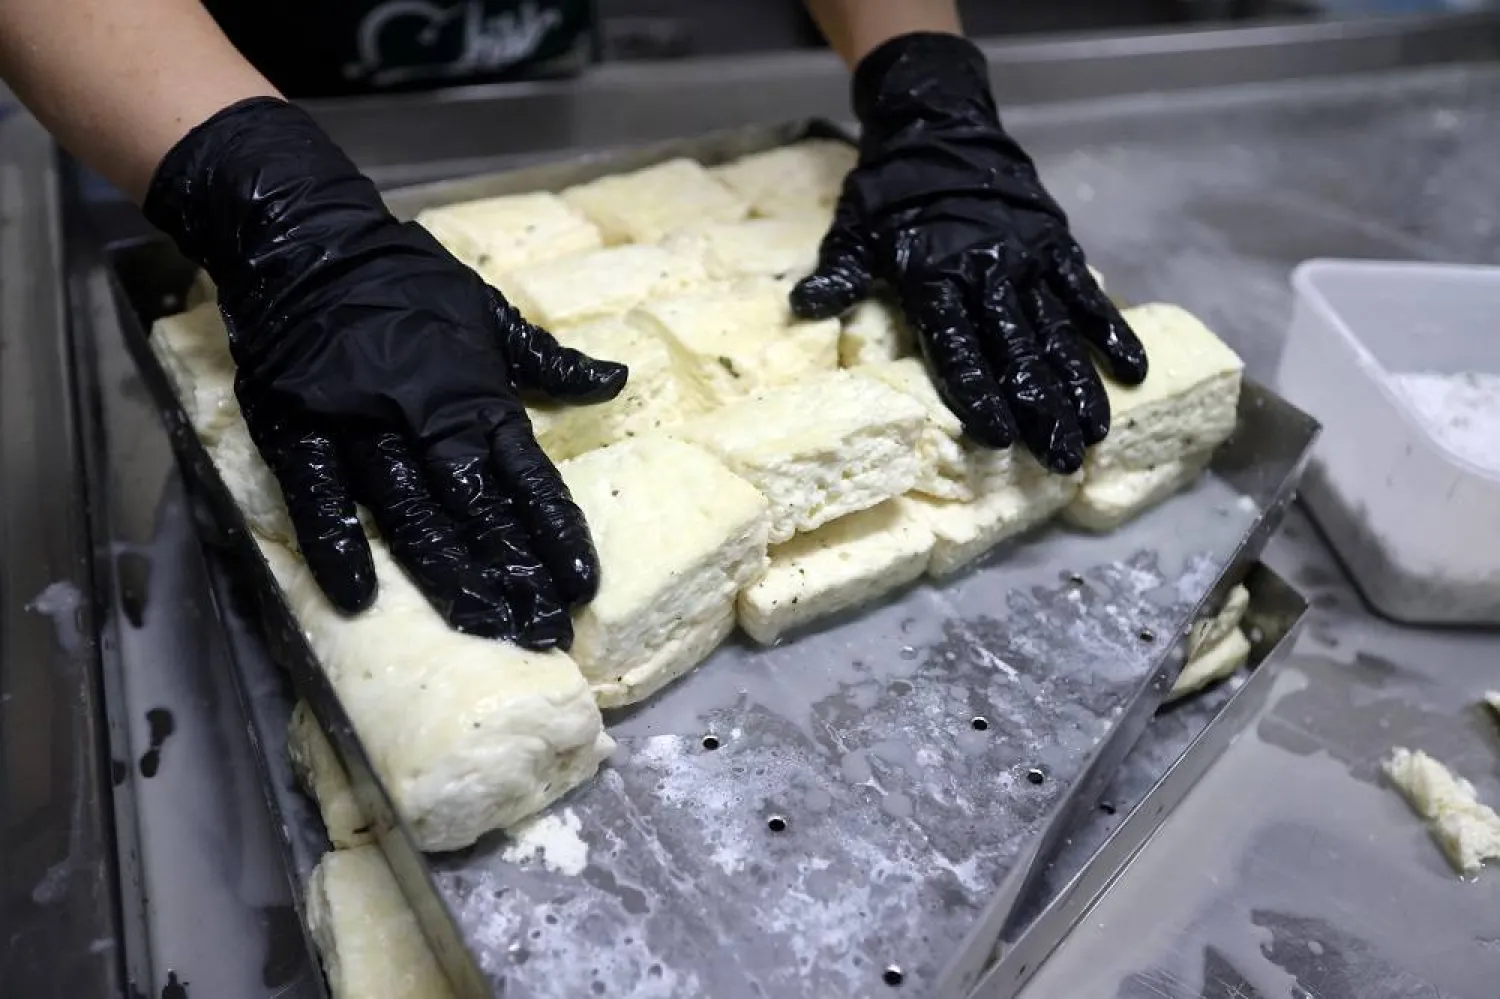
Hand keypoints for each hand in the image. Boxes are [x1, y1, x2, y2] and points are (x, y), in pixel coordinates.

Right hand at [145, 98, 625, 649]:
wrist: (308, 237)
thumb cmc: (406, 280)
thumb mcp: (489, 311)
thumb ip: (547, 360)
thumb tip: (615, 380)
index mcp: (475, 393)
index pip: (528, 476)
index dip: (555, 532)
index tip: (582, 584)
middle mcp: (423, 416)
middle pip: (475, 509)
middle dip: (511, 572)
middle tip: (542, 632)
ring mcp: (358, 426)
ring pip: (409, 513)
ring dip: (447, 574)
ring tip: (484, 626)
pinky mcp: (296, 430)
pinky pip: (318, 496)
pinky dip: (336, 545)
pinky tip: (361, 598)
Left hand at [791, 33, 1147, 473]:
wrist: (940, 127)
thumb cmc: (891, 195)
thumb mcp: (852, 233)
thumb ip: (839, 276)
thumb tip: (803, 306)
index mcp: (932, 278)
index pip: (956, 349)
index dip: (977, 394)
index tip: (999, 437)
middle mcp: (985, 274)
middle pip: (1016, 352)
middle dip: (1040, 409)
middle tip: (1061, 460)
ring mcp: (1026, 260)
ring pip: (1056, 331)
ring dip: (1078, 385)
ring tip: (1094, 434)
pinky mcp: (1056, 245)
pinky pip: (1086, 293)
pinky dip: (1110, 331)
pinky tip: (1132, 372)